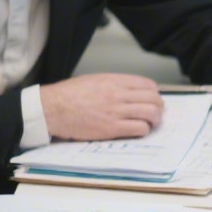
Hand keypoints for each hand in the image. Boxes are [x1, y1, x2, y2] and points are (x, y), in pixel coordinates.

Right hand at [40, 74, 163, 140]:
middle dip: (159, 108)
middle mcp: (118, 94)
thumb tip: (130, 92)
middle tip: (156, 114)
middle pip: (153, 99)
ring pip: (151, 113)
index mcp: (114, 81)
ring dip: (154, 120)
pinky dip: (144, 130)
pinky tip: (138, 131)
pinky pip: (139, 128)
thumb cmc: (69, 95)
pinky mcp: (112, 128)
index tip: (153, 100)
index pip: (147, 85)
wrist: (53, 108)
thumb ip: (114, 84)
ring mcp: (116, 111)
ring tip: (150, 124)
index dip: (155, 94)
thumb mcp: (94, 80)